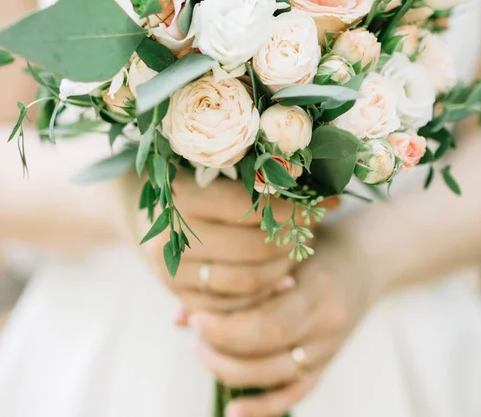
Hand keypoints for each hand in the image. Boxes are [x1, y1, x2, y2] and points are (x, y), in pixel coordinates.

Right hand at [140, 173, 303, 313]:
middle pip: (255, 249)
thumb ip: (267, 183)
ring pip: (248, 282)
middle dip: (292, 241)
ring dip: (284, 269)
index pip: (251, 207)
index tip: (318, 208)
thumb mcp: (221, 174)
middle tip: (310, 232)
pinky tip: (282, 280)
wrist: (148, 213)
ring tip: (298, 252)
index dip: (291, 210)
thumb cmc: (196, 186)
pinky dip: (264, 295)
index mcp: (186, 196)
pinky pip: (235, 306)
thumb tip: (332, 200)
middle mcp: (174, 235)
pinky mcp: (180, 295)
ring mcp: (174, 270)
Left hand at [189, 224, 372, 416]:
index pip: (267, 321)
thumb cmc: (321, 242)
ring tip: (201, 350)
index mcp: (318, 287)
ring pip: (277, 377)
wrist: (370, 256)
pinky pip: (297, 393)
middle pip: (268, 350)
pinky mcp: (328, 361)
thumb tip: (181, 311)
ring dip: (231, 370)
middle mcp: (327, 323)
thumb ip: (244, 274)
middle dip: (221, 347)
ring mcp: (330, 347)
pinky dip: (264, 407)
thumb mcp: (287, 247)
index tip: (195, 314)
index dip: (225, 326)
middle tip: (193, 331)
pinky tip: (233, 412)